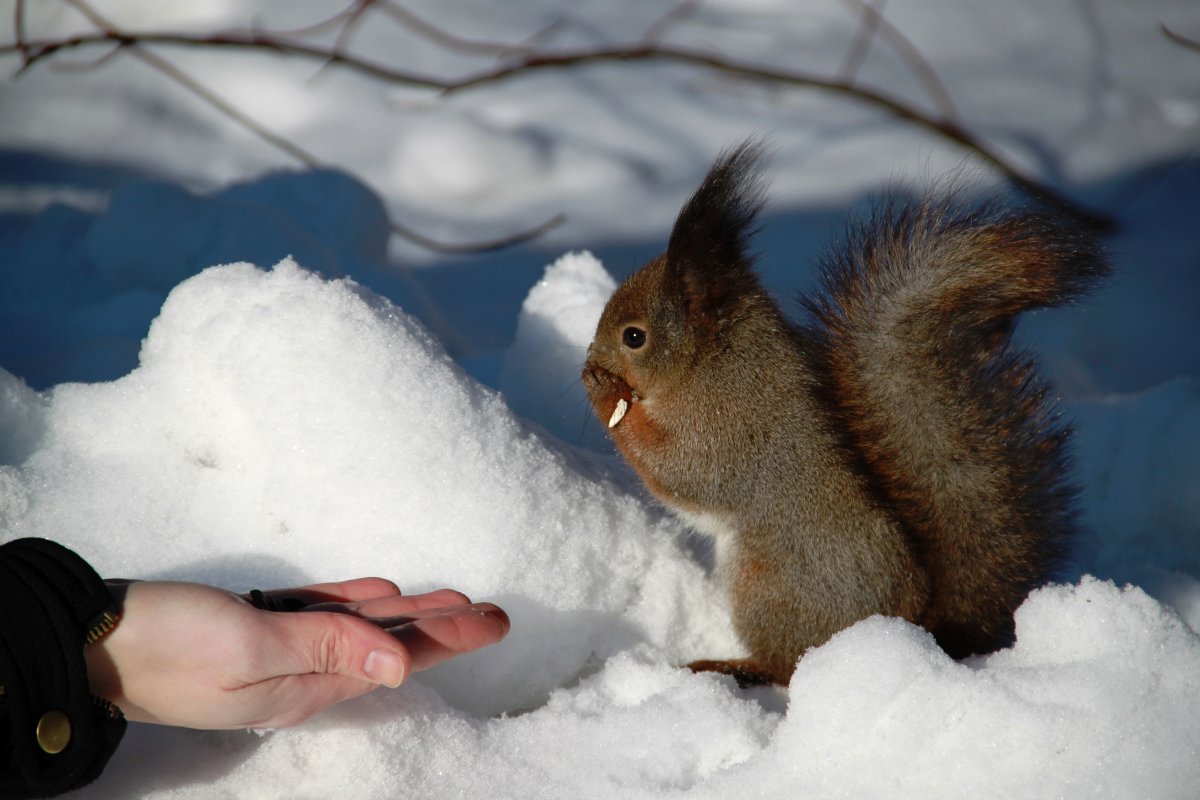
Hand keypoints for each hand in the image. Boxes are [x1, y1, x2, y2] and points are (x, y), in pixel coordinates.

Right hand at [84, 578, 508, 728]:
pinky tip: (383, 593)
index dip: (449, 637)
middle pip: (387, 643)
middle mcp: (301, 671)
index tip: (495, 620)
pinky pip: (320, 612)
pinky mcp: (254, 623)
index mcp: (307, 685)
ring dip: (408, 612)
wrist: (92, 636)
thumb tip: (400, 664)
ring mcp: (276, 647)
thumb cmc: (172, 644)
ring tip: (454, 600)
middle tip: (494, 610)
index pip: (396, 658)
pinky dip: (355, 601)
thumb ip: (328, 648)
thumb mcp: (254, 646)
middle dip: (443, 626)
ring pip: (360, 625)